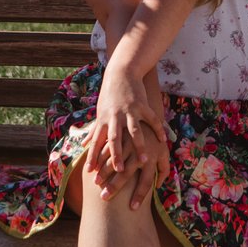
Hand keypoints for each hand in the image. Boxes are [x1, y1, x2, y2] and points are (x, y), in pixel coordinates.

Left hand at [84, 67, 165, 190]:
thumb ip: (94, 130)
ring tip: (143, 160)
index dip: (93, 157)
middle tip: (119, 171)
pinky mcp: (142, 105)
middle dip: (116, 154)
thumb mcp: (100, 113)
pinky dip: (157, 129)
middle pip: (114, 138)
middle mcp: (115, 117)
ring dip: (138, 146)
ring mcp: (129, 111)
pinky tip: (163, 140)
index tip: (91, 173)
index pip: (96, 142)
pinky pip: (151, 119)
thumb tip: (83, 144)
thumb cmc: (109, 97)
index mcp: (103, 120)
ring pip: (134, 131)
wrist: (121, 73)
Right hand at [92, 126, 170, 209]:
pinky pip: (104, 144)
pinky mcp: (115, 129)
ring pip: (113, 157)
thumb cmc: (155, 136)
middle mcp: (138, 148)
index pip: (146, 180)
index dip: (140, 195)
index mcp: (151, 156)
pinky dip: (97, 154)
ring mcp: (126, 137)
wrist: (141, 106)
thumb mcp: (164, 150)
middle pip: (126, 171)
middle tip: (105, 198)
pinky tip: (90, 164)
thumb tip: (158, 186)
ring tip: (95, 182)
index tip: (133, 208)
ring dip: (103, 170)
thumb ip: (164, 169)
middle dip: (115, 185)